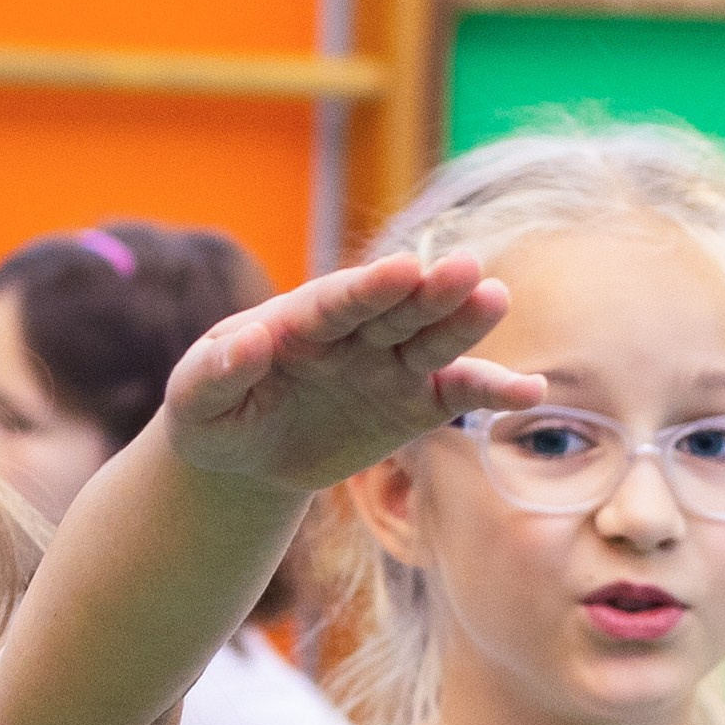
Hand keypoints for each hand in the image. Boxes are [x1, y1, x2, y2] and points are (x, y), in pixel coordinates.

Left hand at [164, 249, 542, 496]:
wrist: (242, 455)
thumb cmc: (213, 413)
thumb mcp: (196, 399)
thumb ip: (217, 372)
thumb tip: (248, 342)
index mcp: (300, 320)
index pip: (337, 301)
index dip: (368, 288)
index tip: (401, 270)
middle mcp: (354, 333)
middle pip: (397, 309)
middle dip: (428, 291)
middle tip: (464, 269)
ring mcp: (389, 365)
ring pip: (433, 341)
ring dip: (465, 323)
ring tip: (495, 300)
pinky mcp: (414, 404)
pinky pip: (456, 396)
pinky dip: (492, 393)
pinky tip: (529, 393)